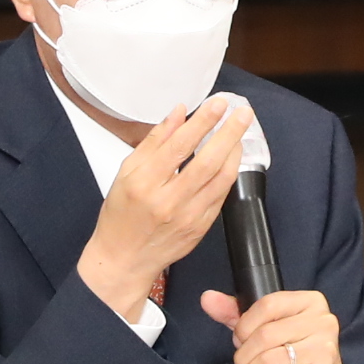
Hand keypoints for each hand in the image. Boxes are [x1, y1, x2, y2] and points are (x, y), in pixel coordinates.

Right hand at [75, 95, 249, 324]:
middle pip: (207, 161)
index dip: (202, 122)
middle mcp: (168, 200)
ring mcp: (188, 216)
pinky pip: (221, 196)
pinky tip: (232, 158)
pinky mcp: (201, 228)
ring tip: (239, 132)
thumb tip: (179, 113)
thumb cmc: (122, 215)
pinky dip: (229, 174)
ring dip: (234, 152)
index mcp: (144, 183)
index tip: (217, 104)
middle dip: (229, 133)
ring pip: (221, 179)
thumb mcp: (126, 172)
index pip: (179, 146)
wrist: (125, 258)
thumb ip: (154, 141)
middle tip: (242, 113)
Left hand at [200, 286, 355, 363]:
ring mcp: (324, 351)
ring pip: (267, 363)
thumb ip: (238, 315)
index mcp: (311, 303)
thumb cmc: (296, 360)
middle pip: (264, 336)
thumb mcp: (269, 331)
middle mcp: (323, 323)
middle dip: (243, 358)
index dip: (244, 327)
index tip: (241, 341)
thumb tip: (208, 298)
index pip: (267, 305)